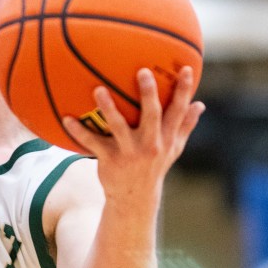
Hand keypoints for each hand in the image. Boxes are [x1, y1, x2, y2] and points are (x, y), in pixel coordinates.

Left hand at [62, 66, 203, 207]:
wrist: (135, 198)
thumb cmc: (154, 165)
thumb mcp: (173, 149)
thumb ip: (185, 126)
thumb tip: (200, 104)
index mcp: (166, 138)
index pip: (178, 112)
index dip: (184, 91)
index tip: (187, 69)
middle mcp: (150, 144)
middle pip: (151, 115)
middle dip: (148, 94)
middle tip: (142, 71)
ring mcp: (129, 152)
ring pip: (119, 126)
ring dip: (108, 108)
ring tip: (98, 89)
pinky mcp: (110, 160)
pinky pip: (92, 143)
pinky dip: (79, 131)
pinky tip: (66, 119)